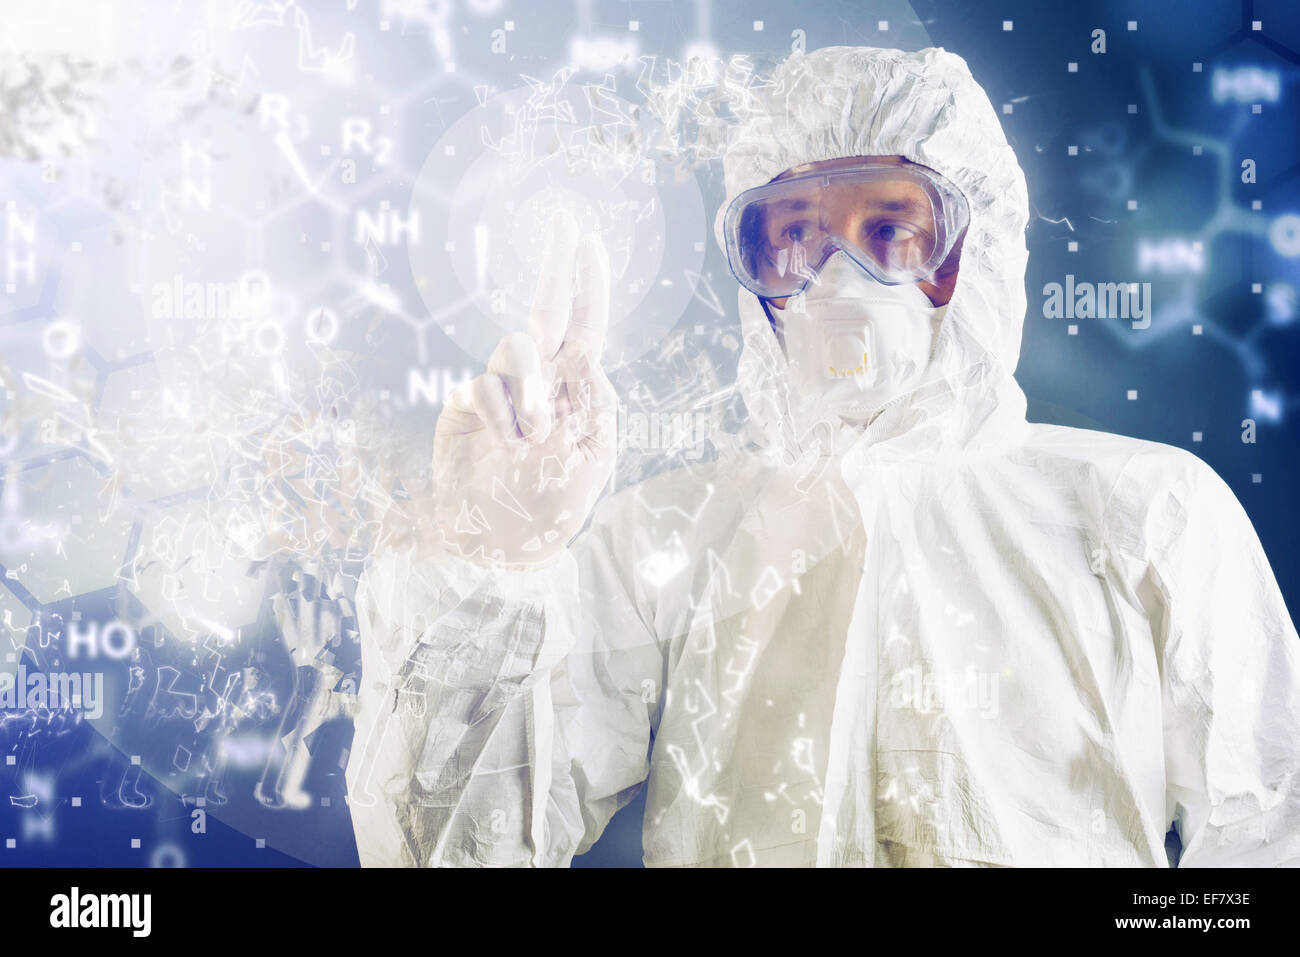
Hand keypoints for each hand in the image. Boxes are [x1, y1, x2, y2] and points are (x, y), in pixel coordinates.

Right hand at [431, 209, 616, 565]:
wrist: (501, 541)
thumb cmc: (554, 504)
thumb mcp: (594, 458)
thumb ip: (598, 404)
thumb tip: (590, 355)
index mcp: (578, 388)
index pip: (586, 325)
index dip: (588, 283)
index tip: (592, 240)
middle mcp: (540, 379)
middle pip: (546, 308)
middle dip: (558, 263)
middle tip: (563, 219)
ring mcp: (502, 389)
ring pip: (514, 348)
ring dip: (530, 390)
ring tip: (535, 439)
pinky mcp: (466, 404)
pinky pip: (482, 388)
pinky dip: (499, 417)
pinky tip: (505, 446)